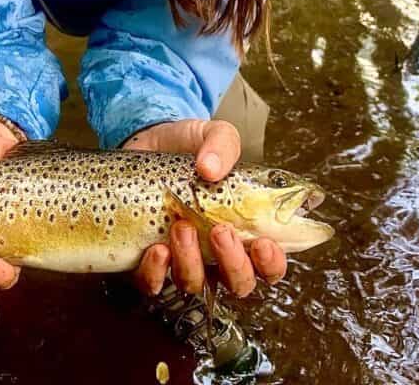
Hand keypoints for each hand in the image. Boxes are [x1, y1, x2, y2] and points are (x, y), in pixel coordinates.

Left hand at [123, 118, 286, 296]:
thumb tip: (211, 169)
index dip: (271, 263)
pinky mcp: (147, 257)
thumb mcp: (213, 134)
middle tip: (221, 231)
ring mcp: (182, 256)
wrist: (147, 141)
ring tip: (182, 226)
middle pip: (238, 283)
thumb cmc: (189, 145)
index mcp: (243, 226)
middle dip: (233, 264)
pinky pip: (152, 283)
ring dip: (191, 261)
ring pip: (195, 284)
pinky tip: (157, 248)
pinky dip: (156, 272)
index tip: (263, 242)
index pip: (268, 264)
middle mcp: (215, 250)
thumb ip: (222, 144)